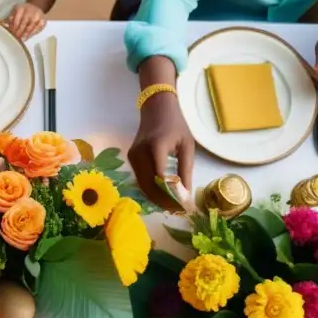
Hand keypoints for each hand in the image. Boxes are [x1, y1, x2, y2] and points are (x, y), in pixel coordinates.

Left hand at [6, 3, 46, 40]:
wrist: (36, 6)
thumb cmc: (23, 11)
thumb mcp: (15, 11)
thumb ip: (10, 18)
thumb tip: (3, 24)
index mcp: (21, 8)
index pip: (16, 20)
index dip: (13, 29)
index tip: (11, 35)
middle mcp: (30, 11)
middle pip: (23, 25)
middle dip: (19, 33)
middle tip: (16, 39)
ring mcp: (37, 16)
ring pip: (30, 28)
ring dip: (25, 35)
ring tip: (21, 40)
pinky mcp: (43, 20)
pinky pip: (37, 29)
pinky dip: (32, 34)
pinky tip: (28, 37)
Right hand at [127, 92, 195, 209]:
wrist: (156, 107)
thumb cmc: (175, 124)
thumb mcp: (186, 146)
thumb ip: (186, 170)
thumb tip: (186, 195)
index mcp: (156, 147)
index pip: (160, 179)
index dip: (170, 195)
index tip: (182, 206)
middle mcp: (140, 153)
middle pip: (148, 186)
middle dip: (163, 201)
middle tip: (177, 209)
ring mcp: (132, 156)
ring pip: (142, 185)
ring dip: (156, 197)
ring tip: (171, 204)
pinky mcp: (130, 158)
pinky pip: (140, 179)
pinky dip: (150, 189)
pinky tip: (162, 194)